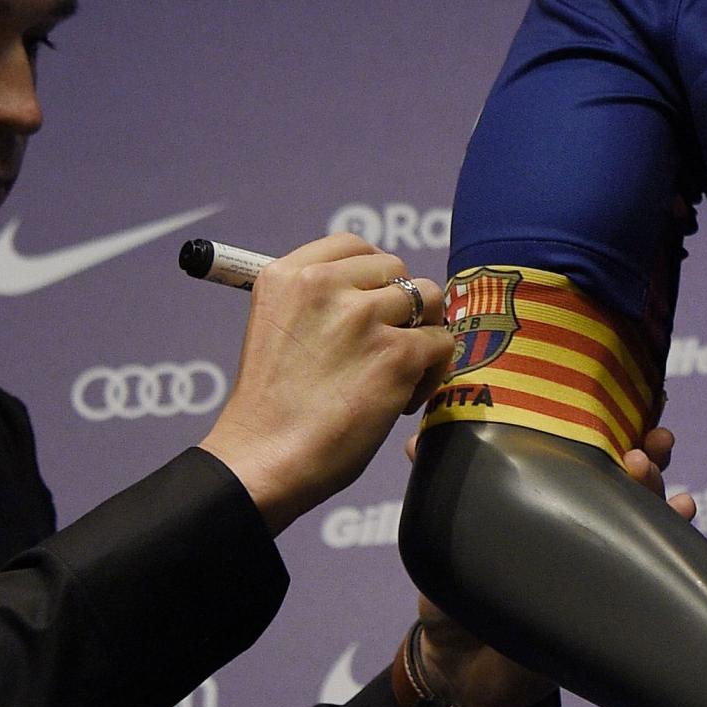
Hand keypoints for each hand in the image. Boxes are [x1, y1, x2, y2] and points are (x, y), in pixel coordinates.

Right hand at [199, 234, 451, 531]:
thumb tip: (376, 294)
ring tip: (397, 375)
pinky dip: (432, 373)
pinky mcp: (396, 353)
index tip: (373, 307)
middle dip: (400, 308)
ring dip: (421, 335)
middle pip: (396, 270)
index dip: (374, 276)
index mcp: (286, 274)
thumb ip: (318, 303)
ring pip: (428, 300)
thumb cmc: (270, 410)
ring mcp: (363, 316)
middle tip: (382, 351)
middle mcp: (324, 284)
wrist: (263, 459)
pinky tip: (402, 402)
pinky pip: (442, 343)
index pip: (353, 246)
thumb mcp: (276, 329)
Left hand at [407, 425, 693, 706]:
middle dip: (645, 447)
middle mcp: (583, 521)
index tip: (633, 393)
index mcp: (547, 496)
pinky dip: (674, 537)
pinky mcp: (610, 599)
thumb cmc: (455, 594)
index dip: (613, 419)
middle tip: (648, 436)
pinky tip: (683, 511)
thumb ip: (439, 486)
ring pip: (643, 513)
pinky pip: (654, 565)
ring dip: (655, 485)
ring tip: (648, 466)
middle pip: (626, 475)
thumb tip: (418, 442)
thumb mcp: (444, 534)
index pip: (588, 448)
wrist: (458, 669)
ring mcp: (601, 560)